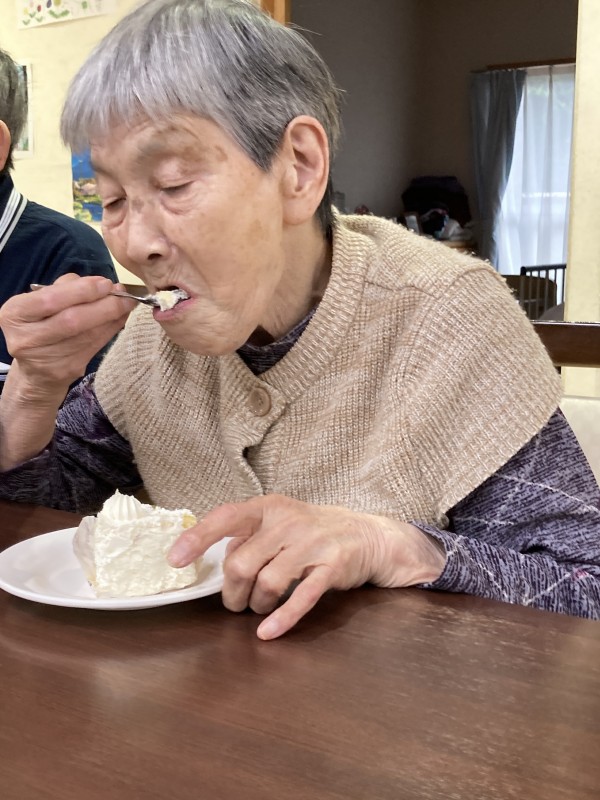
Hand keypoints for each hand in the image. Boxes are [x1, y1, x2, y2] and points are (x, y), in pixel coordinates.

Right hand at [0, 274, 132, 396]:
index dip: (82, 291)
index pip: (51, 300)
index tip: (105, 283)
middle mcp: (26, 338)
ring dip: (112, 316)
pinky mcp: (67, 370)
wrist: (35, 369)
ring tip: (125, 303)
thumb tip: (101, 283)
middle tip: (120, 292)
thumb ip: (65, 288)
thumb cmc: (39, 325)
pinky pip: (96, 346)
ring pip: (88, 334)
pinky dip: (111, 329)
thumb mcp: (39, 302)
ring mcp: (47, 358)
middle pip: (72, 320)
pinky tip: (120, 317)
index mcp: (15, 314)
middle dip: (102, 304)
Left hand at [168, 495, 445, 639]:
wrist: (367, 534)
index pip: (226, 517)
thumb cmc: (311, 531)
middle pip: (242, 562)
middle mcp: (288, 522)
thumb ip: (248, 537)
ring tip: (259, 608)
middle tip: (236, 602)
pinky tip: (268, 632)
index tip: (174, 559)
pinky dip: (282, 618)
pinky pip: (301, 597)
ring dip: (257, 605)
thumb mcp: (279, 522)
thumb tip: (212, 559)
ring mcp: (312, 544)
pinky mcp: (332, 567)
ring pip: (267, 583)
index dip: (198, 538)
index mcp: (269, 508)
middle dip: (232, 591)